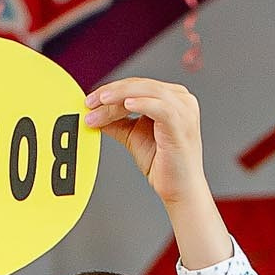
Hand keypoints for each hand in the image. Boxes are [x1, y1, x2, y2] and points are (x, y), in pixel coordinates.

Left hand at [86, 78, 208, 207]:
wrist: (180, 189)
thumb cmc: (163, 164)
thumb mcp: (133, 135)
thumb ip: (116, 122)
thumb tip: (94, 113)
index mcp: (172, 98)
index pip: (137, 85)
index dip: (111, 90)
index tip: (90, 101)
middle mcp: (181, 99)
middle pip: (140, 85)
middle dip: (111, 93)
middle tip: (90, 103)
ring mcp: (184, 110)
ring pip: (148, 91)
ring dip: (120, 96)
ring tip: (101, 104)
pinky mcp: (182, 124)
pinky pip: (161, 107)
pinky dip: (142, 103)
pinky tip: (126, 105)